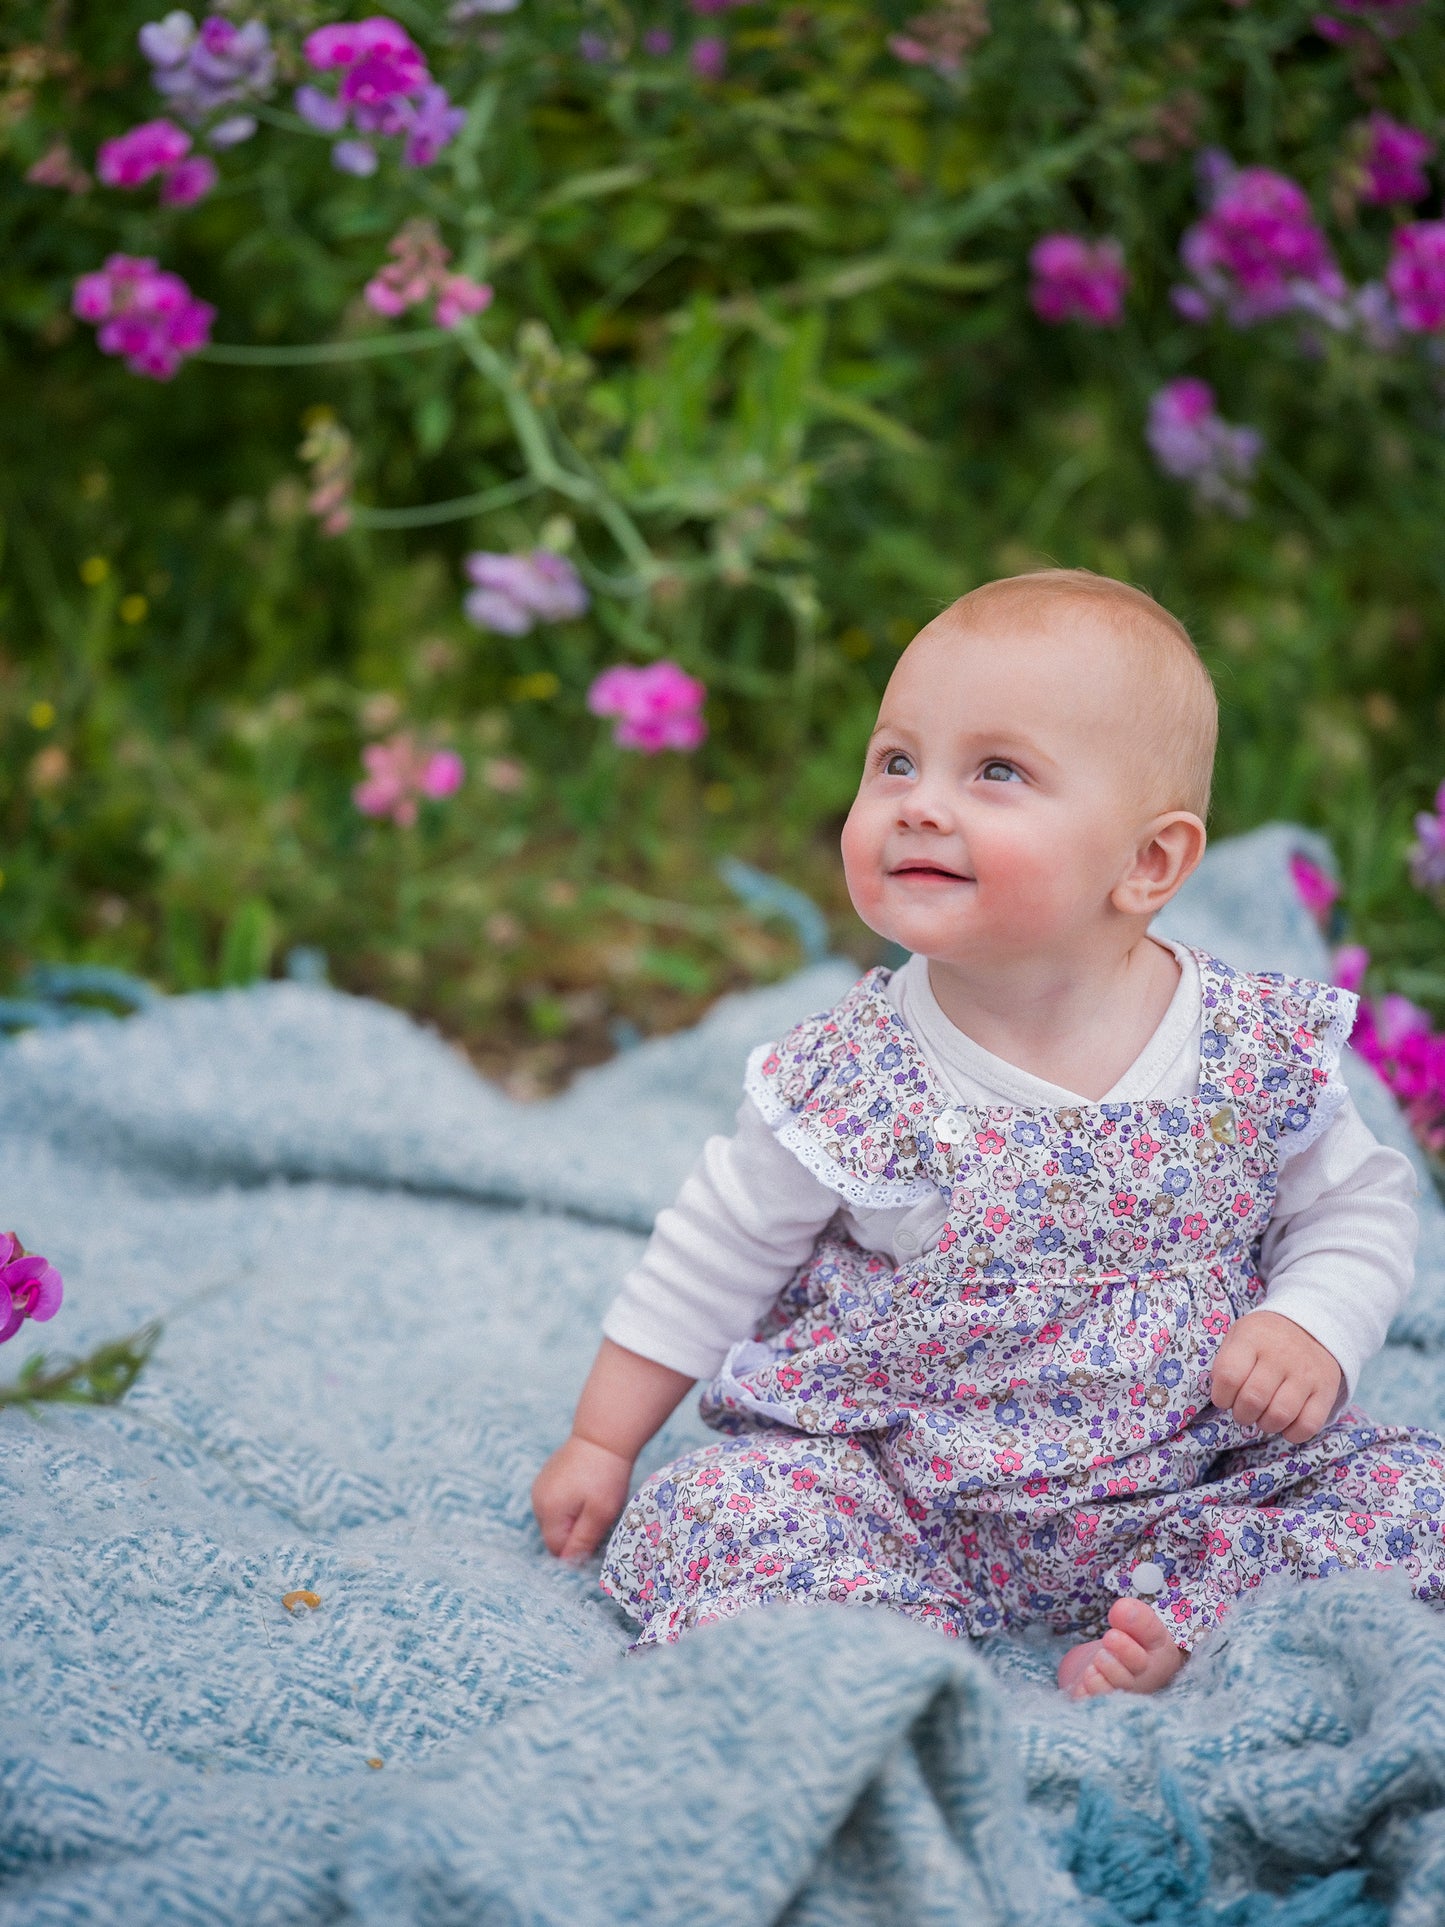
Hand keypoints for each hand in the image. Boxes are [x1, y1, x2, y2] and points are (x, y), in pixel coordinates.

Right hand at [532, 1433, 633, 1561]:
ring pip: (555, 1520)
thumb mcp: (600, 1513)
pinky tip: (586, 1490)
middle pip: (554, 1536)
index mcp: (549, 1511)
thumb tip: (569, 1565)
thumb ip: (582, 1541)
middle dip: (575, 1534)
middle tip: (598, 1517)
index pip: (557, 1550)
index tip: (597, 1536)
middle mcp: (537, 1501)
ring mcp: (540, 1487)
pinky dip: (569, 1504)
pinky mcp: (547, 1477)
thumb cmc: (605, 1475)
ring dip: (572, 1519)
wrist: (603, 1435)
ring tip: (593, 1501)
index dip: (578, 1549)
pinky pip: (556, 1503)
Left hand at [1209, 1310, 1341, 1444]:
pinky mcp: (1325, 1390)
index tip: (1224, 1398)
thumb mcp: (1240, 1334)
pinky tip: (1286, 1424)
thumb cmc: (1266, 1338)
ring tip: (1263, 1416)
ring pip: (1279, 1415)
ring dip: (1265, 1425)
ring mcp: (1305, 1373)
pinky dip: (1292, 1433)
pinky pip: (1308, 1425)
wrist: (1313, 1326)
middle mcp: (1280, 1355)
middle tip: (1244, 1411)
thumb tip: (1223, 1396)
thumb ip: (1226, 1362)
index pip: (1228, 1376)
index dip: (1221, 1396)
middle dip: (1242, 1414)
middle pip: (1253, 1400)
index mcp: (1252, 1338)